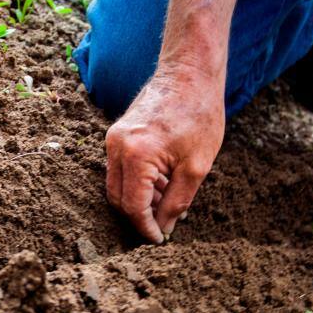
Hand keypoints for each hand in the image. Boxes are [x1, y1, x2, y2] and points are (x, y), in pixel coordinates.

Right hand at [105, 69, 224, 242]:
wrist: (189, 73)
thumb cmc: (199, 114)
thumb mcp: (196, 167)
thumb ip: (177, 202)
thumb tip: (164, 228)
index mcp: (136, 155)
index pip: (133, 206)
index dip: (146, 228)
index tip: (160, 240)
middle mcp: (116, 147)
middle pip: (118, 199)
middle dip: (139, 217)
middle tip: (164, 226)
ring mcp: (113, 139)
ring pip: (117, 185)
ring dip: (139, 200)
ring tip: (169, 200)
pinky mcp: (117, 134)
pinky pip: (120, 169)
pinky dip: (137, 183)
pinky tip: (163, 183)